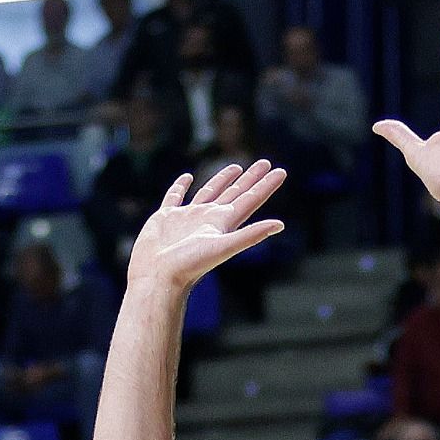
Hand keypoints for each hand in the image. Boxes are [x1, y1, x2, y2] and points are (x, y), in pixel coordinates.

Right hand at [126, 160, 287, 296]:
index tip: (281, 171)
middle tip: (264, 162)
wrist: (157, 277)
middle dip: (250, 178)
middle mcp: (208, 219)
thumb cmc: (189, 265)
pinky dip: (181, 186)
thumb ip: (251, 235)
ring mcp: (188, 218)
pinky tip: (187, 178)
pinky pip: (176, 196)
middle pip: (235, 193)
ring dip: (223, 180)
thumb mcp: (223, 247)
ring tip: (236, 168)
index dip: (266, 186)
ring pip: (209, 192)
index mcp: (223, 223)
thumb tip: (280, 225)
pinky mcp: (167, 217)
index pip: (250, 200)